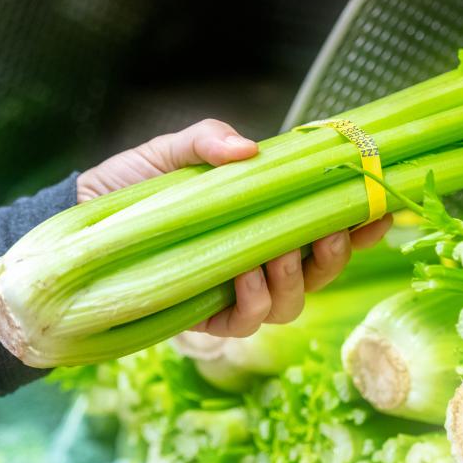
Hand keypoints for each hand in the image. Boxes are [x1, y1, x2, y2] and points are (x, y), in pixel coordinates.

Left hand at [77, 119, 392, 337]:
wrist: (79, 220)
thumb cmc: (131, 185)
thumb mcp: (172, 150)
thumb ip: (208, 140)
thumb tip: (249, 149)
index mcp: (265, 221)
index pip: (327, 228)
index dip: (361, 225)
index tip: (383, 210)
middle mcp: (259, 260)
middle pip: (322, 273)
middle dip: (335, 256)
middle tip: (327, 232)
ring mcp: (236, 293)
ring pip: (292, 303)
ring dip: (295, 280)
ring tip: (276, 255)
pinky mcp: (205, 318)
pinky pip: (248, 323)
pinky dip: (255, 302)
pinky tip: (246, 278)